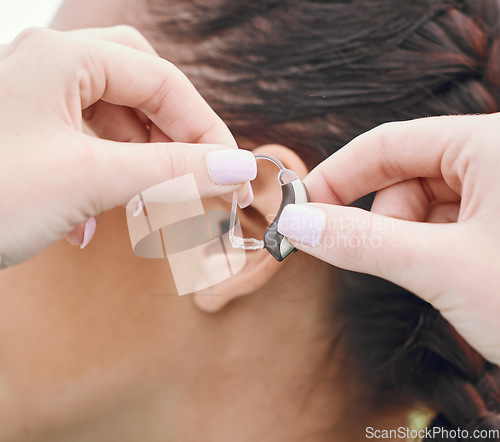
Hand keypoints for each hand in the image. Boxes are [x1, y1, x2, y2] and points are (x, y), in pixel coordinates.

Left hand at [0, 26, 254, 267]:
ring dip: (148, 157)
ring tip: (159, 199)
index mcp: (64, 58)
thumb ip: (173, 170)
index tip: (231, 173)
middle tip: (198, 174)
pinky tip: (111, 212)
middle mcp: (52, 66)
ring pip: (120, 115)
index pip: (163, 81)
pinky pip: (94, 138)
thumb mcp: (91, 179)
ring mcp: (40, 97)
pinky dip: (117, 170)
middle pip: (143, 86)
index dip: (205, 128)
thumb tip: (236, 168)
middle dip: (177, 133)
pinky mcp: (33, 131)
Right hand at [277, 114, 499, 364]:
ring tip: (441, 277)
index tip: (302, 209)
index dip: (336, 176)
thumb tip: (299, 224)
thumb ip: (362, 242)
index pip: (386, 144)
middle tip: (380, 261)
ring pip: (426, 202)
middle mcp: (499, 155)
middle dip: (384, 220)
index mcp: (491, 143)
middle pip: (406, 174)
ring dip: (412, 240)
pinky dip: (436, 248)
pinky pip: (450, 221)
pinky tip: (457, 275)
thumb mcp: (444, 269)